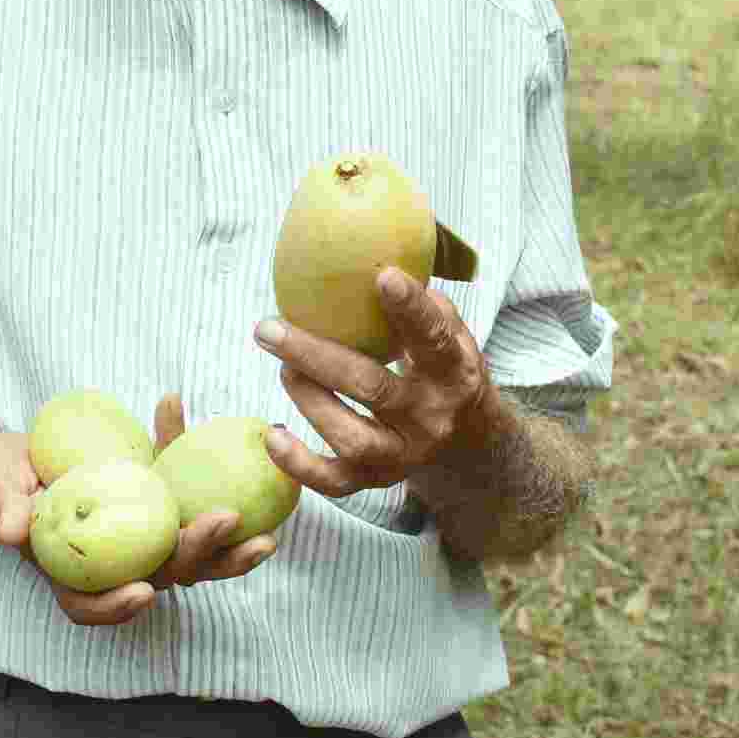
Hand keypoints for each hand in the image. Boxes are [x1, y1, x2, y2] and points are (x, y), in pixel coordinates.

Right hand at [0, 393, 279, 627]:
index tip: (144, 591)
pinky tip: (200, 426)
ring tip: (268, 534)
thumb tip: (10, 532)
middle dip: (201, 557)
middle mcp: (115, 562)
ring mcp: (141, 536)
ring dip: (229, 543)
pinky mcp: (156, 503)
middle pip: (161, 575)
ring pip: (190, 549)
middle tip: (228, 523)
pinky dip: (198, 464)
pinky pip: (184, 493)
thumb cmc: (0, 483)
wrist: (15, 459)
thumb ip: (6, 510)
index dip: (118, 607)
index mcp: (72, 574)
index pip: (92, 605)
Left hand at [255, 267, 500, 496]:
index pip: (433, 337)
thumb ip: (423, 304)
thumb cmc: (445, 372)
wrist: (470, 447)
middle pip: (372, 387)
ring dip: (308, 399)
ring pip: (351, 435)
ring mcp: (404, 454)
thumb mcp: (453, 337)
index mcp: (452, 371)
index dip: (410, 308)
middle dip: (314, 355)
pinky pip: (334, 482)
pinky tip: (271, 435)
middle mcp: (430, 416)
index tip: (382, 276)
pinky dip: (298, 464)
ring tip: (285, 368)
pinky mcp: (377, 481)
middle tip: (268, 326)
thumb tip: (378, 255)